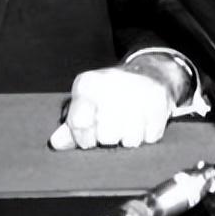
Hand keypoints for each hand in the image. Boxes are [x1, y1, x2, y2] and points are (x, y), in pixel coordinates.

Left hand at [47, 64, 174, 150]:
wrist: (147, 73)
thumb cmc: (110, 94)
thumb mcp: (86, 102)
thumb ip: (72, 124)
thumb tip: (57, 143)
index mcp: (87, 84)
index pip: (79, 125)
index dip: (84, 138)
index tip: (90, 136)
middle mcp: (110, 84)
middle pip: (106, 137)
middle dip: (109, 138)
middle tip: (113, 127)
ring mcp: (136, 91)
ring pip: (130, 140)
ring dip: (129, 138)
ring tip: (129, 123)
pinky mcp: (158, 100)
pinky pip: (150, 137)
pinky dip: (147, 135)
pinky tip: (144, 121)